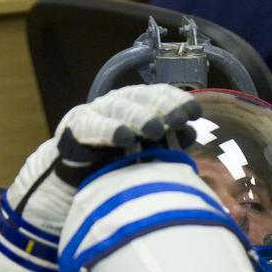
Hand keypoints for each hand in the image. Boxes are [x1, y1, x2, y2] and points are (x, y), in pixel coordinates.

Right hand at [54, 85, 200, 184]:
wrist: (76, 177)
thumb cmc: (117, 161)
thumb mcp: (147, 150)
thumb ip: (168, 140)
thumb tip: (191, 132)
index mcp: (137, 105)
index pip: (158, 94)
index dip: (176, 99)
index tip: (195, 112)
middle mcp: (118, 104)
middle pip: (141, 98)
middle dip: (162, 106)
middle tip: (178, 119)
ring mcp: (96, 113)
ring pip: (119, 108)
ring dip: (138, 116)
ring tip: (154, 129)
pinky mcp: (77, 129)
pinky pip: (94, 127)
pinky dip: (109, 130)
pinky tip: (124, 137)